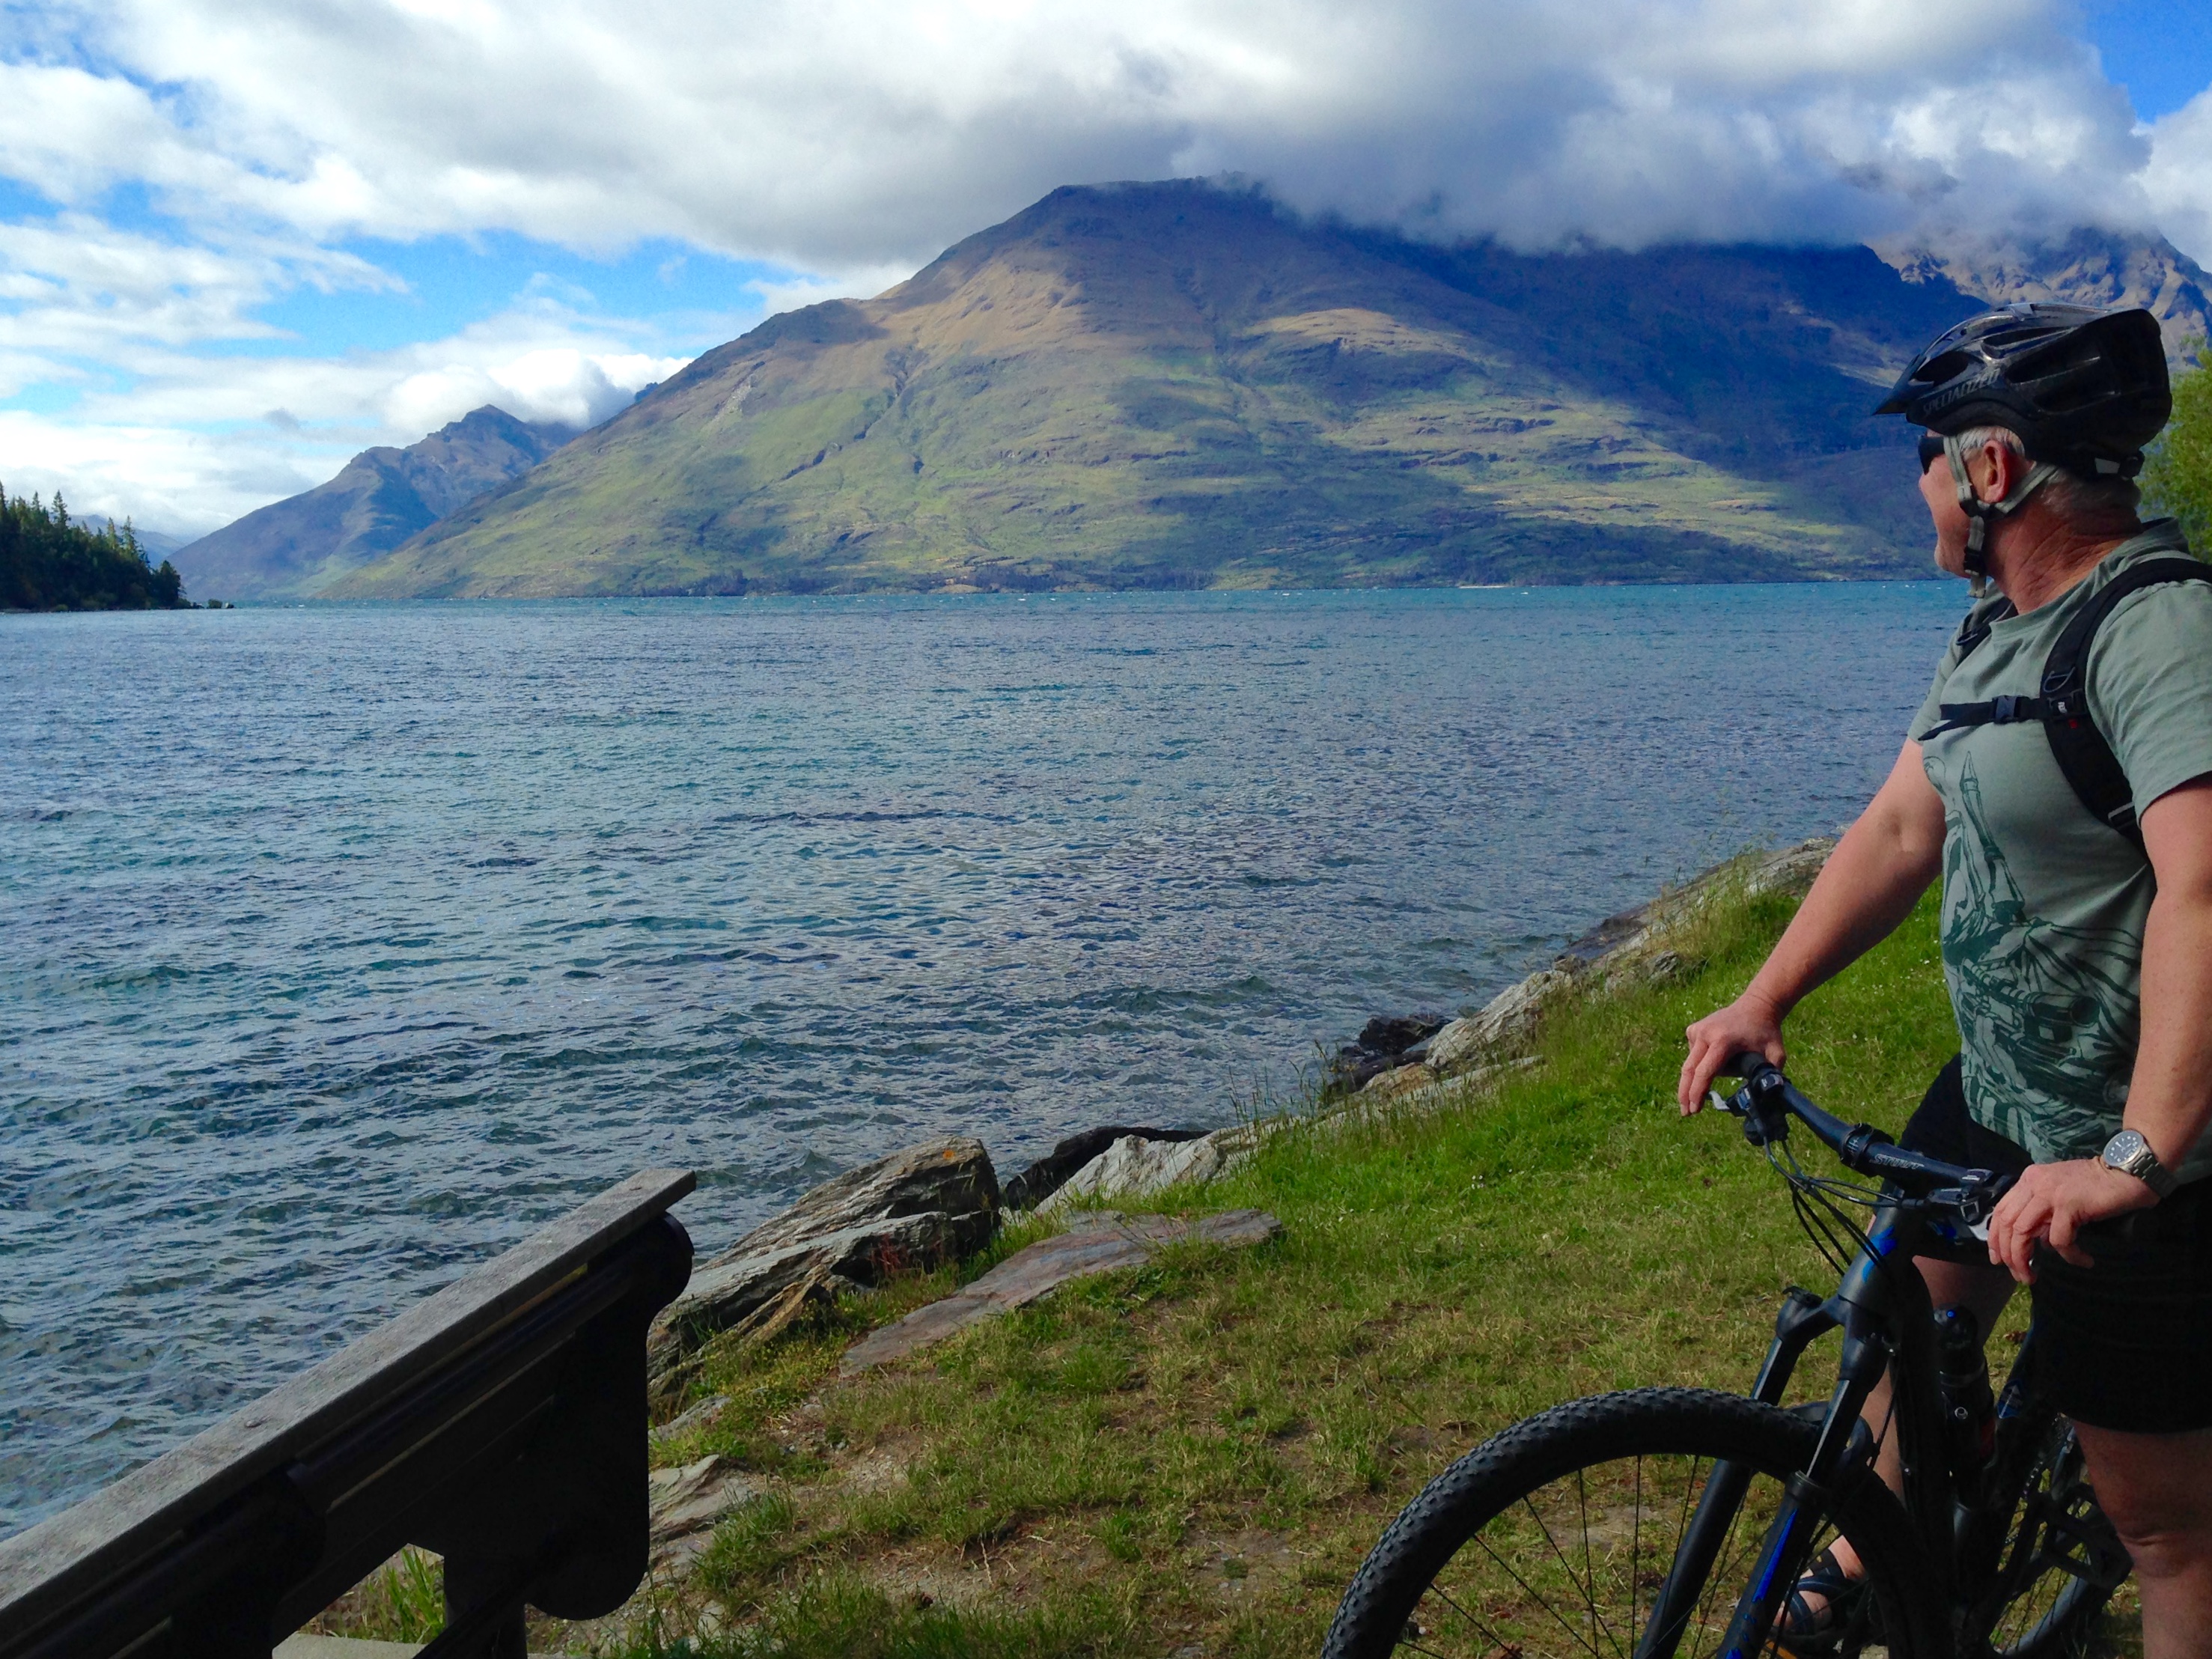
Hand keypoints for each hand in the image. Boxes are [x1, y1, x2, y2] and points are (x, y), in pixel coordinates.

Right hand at [1679, 995, 1785, 1113]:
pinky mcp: (1693, 1029)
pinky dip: (1703, 1062)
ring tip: (1732, 1063)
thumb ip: (1770, 1076)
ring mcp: (1697, 1030)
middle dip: (1686, 1093)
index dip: (1698, 1092)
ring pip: (1692, 1063)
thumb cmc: (1767, 1032)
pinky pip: (1693, 1054)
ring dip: (1703, 1075)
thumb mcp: (1776, 1055)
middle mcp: (1705, 1034)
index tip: (1694, 1109)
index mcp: (1723, 1040)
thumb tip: (1764, 1098)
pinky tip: (1720, 1055)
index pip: (1705, 1071)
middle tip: (1686, 1112)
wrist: (1757, 1006)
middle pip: (1690, 1070)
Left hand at [1985, 1158, 2158, 1282]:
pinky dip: (2069, 1256)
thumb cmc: (2097, 1186)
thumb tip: (2037, 1241)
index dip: (1996, 1237)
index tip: (1998, 1259)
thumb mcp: (2061, 1195)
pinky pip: (2059, 1240)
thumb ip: (2044, 1213)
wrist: (2127, 1172)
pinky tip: (2084, 1261)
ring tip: (2034, 1277)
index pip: (2002, 1211)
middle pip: (2007, 1223)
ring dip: (2025, 1260)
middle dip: (2008, 1254)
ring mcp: (2049, 1193)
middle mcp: (2034, 1183)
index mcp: (2029, 1180)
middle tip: (2018, 1275)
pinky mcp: (2068, 1205)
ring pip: (2023, 1232)